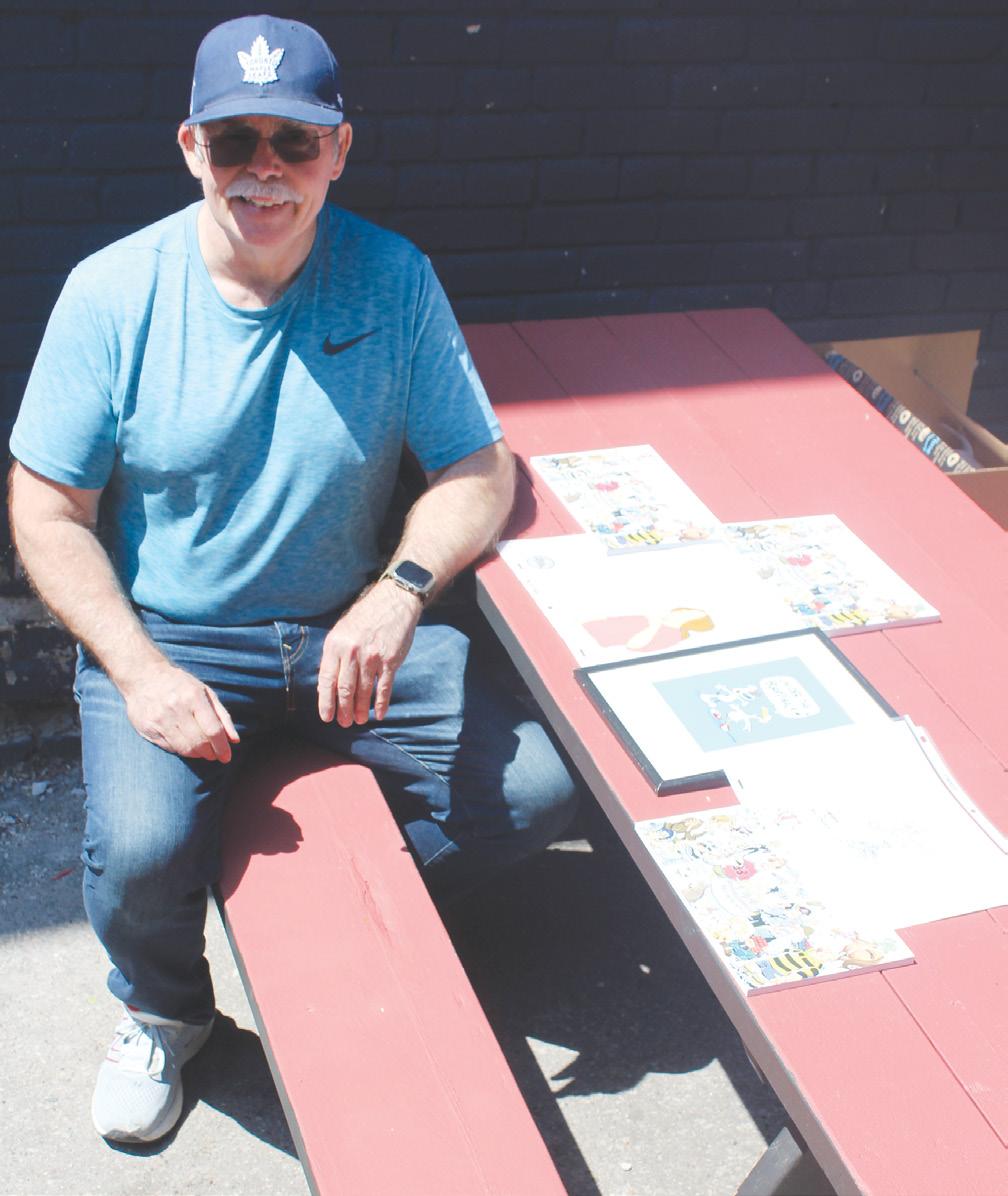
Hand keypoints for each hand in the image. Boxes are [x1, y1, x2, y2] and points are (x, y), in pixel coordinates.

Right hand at [121, 661, 239, 761]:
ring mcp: (160, 719)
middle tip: (215, 755)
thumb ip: (222, 716)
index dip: (222, 747)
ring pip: (184, 748)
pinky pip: (169, 748)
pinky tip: (186, 746)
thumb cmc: (180, 684)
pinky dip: (182, 751)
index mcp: (193, 696)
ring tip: (203, 752)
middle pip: (199, 742)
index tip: (226, 757)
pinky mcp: (148, 728)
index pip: (212, 730)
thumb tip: (235, 741)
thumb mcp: (205, 692)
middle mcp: (176, 708)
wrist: (143, 676)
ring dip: (197, 755)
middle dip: (211, 753)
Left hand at [318, 581, 421, 725]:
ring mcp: (372, 657)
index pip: (327, 680)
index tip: (326, 717)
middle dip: (343, 710)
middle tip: (344, 723)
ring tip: (359, 720)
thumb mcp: (341, 631)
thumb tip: (327, 685)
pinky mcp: (390, 660)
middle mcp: (352, 652)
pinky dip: (381, 703)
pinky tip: (379, 714)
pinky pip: (384, 687)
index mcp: (335, 645)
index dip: (326, 702)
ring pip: (364, 691)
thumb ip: (334, 656)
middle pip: (345, 689)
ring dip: (361, 710)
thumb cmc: (365, 617)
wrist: (393, 601)